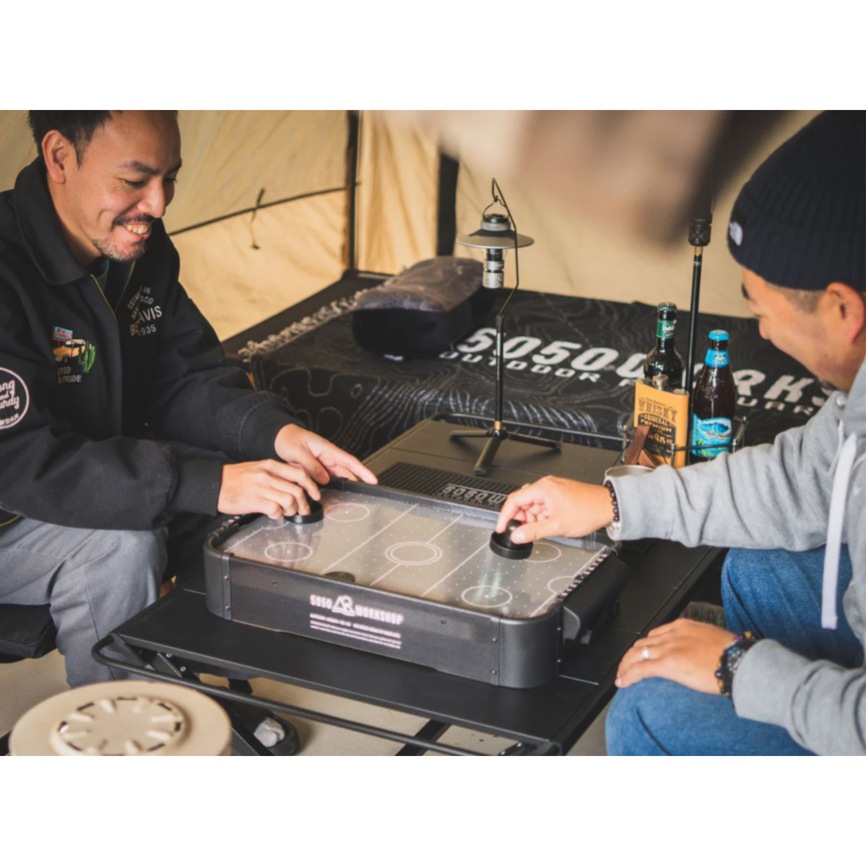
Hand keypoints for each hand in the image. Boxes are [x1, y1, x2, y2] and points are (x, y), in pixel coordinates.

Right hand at [218, 460, 321, 519]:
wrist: (215, 484)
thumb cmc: (235, 478)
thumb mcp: (258, 468)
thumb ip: (275, 473)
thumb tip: (293, 483)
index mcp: (271, 465)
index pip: (300, 473)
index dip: (312, 486)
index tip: (315, 494)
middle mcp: (268, 475)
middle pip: (298, 489)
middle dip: (305, 503)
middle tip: (304, 510)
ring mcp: (262, 488)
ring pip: (290, 500)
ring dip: (292, 510)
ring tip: (287, 513)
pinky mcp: (255, 501)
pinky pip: (276, 509)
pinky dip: (278, 514)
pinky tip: (273, 514)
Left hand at [273, 425, 377, 486]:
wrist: (279, 437)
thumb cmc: (289, 439)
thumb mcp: (299, 452)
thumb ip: (312, 466)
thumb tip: (324, 479)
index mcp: (327, 450)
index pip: (349, 461)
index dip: (362, 471)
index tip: (373, 480)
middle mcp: (327, 457)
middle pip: (345, 472)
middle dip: (354, 483)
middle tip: (361, 496)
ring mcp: (322, 464)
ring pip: (335, 478)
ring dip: (340, 487)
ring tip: (343, 500)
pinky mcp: (315, 469)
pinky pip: (324, 480)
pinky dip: (327, 487)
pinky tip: (326, 495)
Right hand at [495, 476, 613, 543]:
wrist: (608, 507)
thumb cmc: (588, 510)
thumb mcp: (557, 525)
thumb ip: (534, 532)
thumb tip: (517, 536)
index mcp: (543, 488)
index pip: (514, 500)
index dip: (505, 516)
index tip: (502, 527)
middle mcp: (546, 486)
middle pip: (522, 502)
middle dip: (521, 519)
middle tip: (523, 533)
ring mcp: (553, 490)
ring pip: (533, 505)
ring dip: (532, 519)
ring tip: (542, 529)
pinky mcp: (558, 495)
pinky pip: (542, 505)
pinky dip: (541, 516)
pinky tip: (548, 524)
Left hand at [615, 619, 735, 694]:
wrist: (740, 661)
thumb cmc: (735, 654)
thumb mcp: (714, 640)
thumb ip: (700, 644)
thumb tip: (700, 656)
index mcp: (684, 625)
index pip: (656, 634)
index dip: (645, 646)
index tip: (642, 654)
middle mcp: (672, 633)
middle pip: (642, 643)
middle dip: (631, 656)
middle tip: (626, 666)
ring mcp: (669, 647)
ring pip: (636, 655)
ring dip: (626, 666)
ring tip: (621, 676)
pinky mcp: (668, 663)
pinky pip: (640, 669)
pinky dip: (628, 675)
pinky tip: (623, 682)